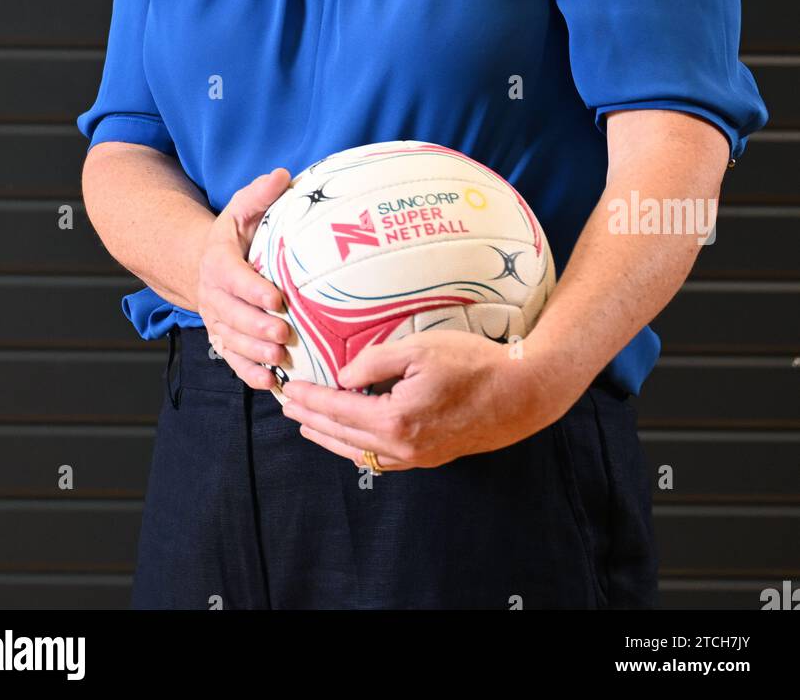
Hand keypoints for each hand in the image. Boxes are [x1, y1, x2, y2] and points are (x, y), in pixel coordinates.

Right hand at [197, 167, 291, 390]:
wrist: (202, 262)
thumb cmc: (234, 235)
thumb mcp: (241, 208)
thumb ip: (259, 194)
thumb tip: (282, 175)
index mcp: (218, 261)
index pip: (233, 276)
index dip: (252, 289)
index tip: (276, 298)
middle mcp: (213, 294)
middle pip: (231, 314)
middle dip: (255, 326)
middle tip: (283, 333)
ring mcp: (216, 319)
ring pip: (231, 340)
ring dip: (254, 352)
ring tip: (279, 357)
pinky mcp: (222, 338)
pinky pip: (232, 359)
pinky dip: (248, 373)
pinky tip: (269, 383)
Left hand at [279, 329, 572, 469]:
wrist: (519, 395)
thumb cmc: (473, 364)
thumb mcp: (419, 349)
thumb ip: (375, 362)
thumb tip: (343, 375)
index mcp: (393, 420)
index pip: (337, 409)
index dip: (309, 398)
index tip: (289, 388)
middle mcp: (400, 446)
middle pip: (342, 435)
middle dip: (311, 419)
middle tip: (287, 406)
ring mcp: (416, 457)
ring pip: (360, 452)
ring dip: (331, 437)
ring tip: (309, 424)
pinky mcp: (430, 457)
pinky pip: (383, 458)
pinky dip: (358, 447)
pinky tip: (352, 438)